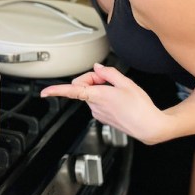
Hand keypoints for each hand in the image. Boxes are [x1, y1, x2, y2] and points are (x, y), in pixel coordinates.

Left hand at [40, 63, 170, 144]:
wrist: (149, 127)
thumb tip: (98, 68)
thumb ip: (109, 72)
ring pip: (90, 93)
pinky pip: (97, 102)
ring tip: (119, 91)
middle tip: (109, 79)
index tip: (44, 93)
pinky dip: (104, 96)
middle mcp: (95, 106)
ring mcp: (98, 113)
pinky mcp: (103, 117)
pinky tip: (119, 99)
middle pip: (83, 86)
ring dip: (100, 88)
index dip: (56, 91)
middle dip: (93, 79)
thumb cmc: (141, 107)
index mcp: (99, 95)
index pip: (72, 91)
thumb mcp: (127, 83)